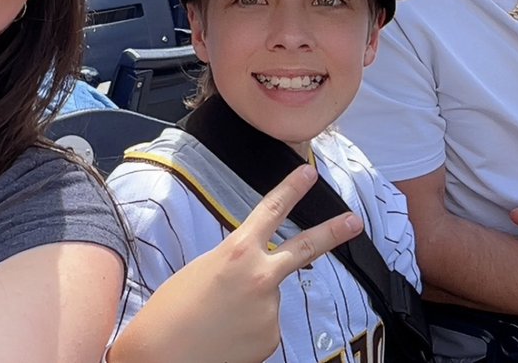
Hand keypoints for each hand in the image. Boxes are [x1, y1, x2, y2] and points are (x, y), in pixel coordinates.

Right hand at [110, 164, 362, 362]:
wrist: (162, 357)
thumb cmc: (169, 312)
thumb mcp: (200, 271)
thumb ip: (234, 264)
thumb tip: (253, 272)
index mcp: (237, 252)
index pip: (270, 211)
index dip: (291, 188)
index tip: (309, 172)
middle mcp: (261, 276)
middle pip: (306, 247)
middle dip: (334, 232)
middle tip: (355, 221)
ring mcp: (271, 309)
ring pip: (269, 299)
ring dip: (252, 305)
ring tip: (218, 319)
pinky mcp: (272, 337)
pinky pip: (264, 326)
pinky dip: (249, 330)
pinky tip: (227, 338)